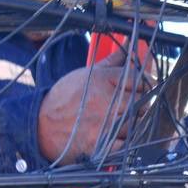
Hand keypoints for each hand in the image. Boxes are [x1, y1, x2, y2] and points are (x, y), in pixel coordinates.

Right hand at [37, 48, 149, 163]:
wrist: (41, 125)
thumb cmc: (65, 97)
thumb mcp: (88, 72)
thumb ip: (113, 59)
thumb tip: (132, 41)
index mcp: (103, 80)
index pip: (140, 79)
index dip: (146, 83)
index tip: (144, 87)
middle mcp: (106, 101)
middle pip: (143, 101)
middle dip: (143, 103)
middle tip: (136, 105)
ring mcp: (105, 125)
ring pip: (138, 123)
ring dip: (137, 123)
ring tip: (127, 121)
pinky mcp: (102, 146)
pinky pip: (127, 144)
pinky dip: (128, 142)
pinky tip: (121, 137)